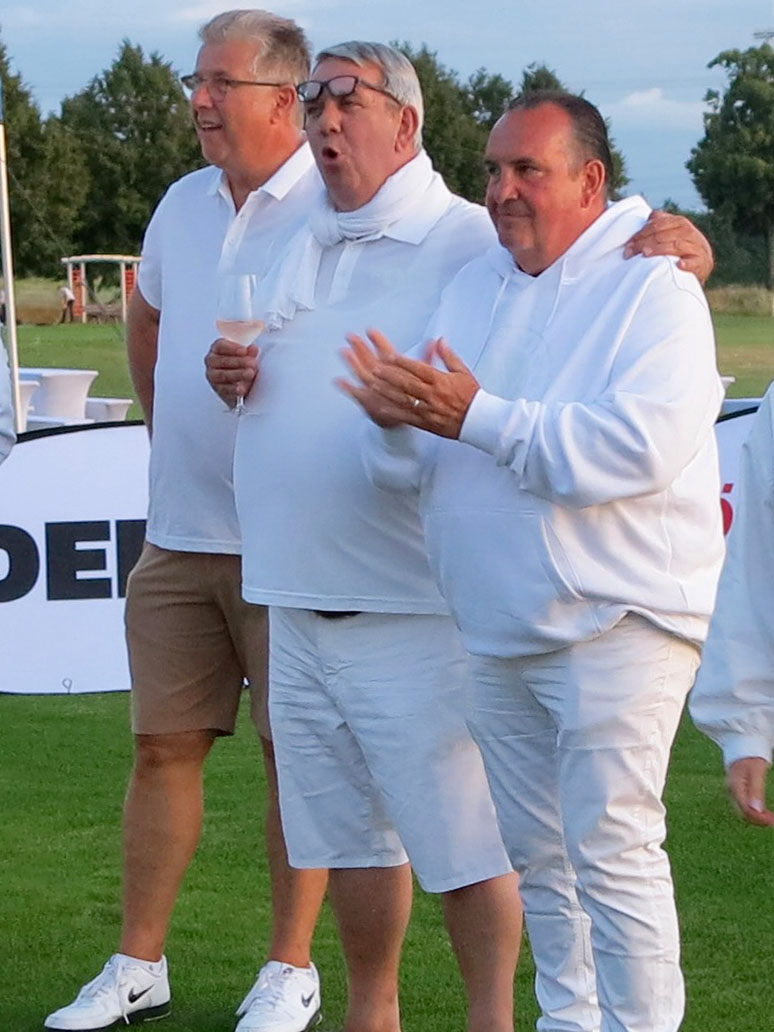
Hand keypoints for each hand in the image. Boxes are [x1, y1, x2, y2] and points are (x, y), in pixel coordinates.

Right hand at [205, 337, 258, 407]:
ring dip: (238, 374)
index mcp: (216, 350)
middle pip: (222, 361)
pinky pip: (225, 390)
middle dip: (238, 362)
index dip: (232, 348)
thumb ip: (249, 352)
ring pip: (223, 375)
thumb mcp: (246, 356)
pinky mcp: (220, 391)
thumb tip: (254, 349)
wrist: (239, 383)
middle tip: (252, 363)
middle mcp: (212, 363)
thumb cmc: (240, 365)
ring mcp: (214, 378)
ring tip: (250, 373)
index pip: (220, 346)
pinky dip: (234, 389)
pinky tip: (242, 389)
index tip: (244, 351)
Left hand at [338, 328, 479, 438]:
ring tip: (374, 384)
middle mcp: (432, 395)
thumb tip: (440, 340)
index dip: (403, 362)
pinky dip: (393, 412)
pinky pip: (407, 416)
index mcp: (441, 380)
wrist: (479, 420)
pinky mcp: (426, 422)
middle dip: (390, 375)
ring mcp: (428, 409)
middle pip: (407, 383)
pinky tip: (381, 407)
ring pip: (404, 399)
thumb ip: (449, 356)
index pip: (418, 368)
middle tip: (375, 368)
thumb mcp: (463, 372)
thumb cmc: (472, 396)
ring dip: (387, 391)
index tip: (389, 355)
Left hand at [623, 210, 713, 284]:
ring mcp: (696, 247)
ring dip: (659, 250)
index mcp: (680, 223)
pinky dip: (686, 263)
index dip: (641, 234)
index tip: (628, 244)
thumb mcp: (673, 232)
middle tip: (629, 252)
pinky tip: (679, 265)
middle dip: (644, 243)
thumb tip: (649, 216)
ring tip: (645, 254)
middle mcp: (688, 232)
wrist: (702, 263)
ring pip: (675, 246)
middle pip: (662, 235)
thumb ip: (662, 223)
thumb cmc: (682, 247)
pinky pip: (694, 262)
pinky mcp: (701, 262)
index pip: (657, 225)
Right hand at [726, 757, 773, 826]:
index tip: (773, 821)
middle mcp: (731, 791)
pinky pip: (744, 806)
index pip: (746, 810)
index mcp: (735, 787)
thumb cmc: (750, 756)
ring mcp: (732, 791)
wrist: (741, 744)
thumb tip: (757, 810)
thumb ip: (756, 790)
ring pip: (743, 811)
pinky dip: (754, 811)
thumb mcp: (756, 772)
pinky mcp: (736, 790)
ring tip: (770, 818)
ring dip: (757, 817)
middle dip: (759, 820)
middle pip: (743, 813)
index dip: (760, 819)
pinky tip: (763, 810)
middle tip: (773, 821)